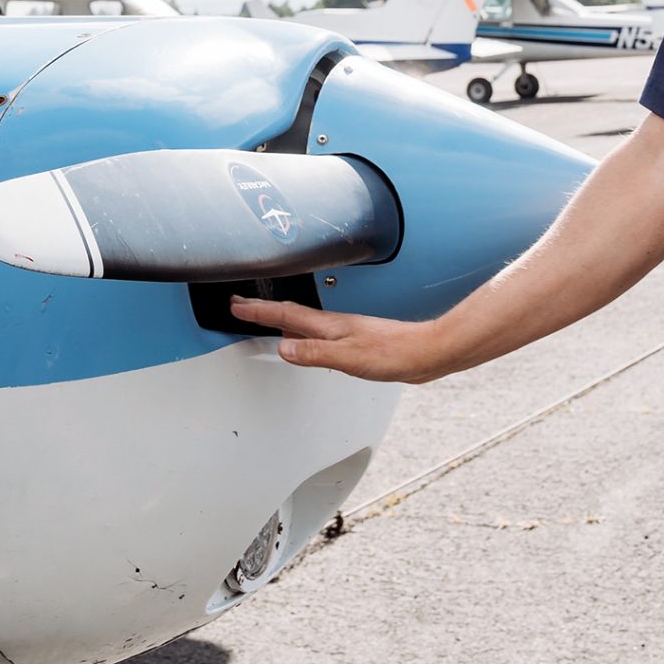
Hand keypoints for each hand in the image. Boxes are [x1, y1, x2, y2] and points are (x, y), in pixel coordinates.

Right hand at [228, 297, 453, 382]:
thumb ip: (315, 353)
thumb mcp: (349, 358)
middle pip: (291, 315)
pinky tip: (306, 343)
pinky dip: (302, 335)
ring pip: (304, 324)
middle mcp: (335, 326)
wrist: (427, 352)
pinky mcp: (356, 343)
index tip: (236, 305)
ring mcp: (346, 333)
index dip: (259, 311)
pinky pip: (318, 336)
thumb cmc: (395, 353)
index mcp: (329, 326)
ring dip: (282, 321)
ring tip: (265, 320)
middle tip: (241, 305)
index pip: (285, 316)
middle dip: (264, 310)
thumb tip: (283, 349)